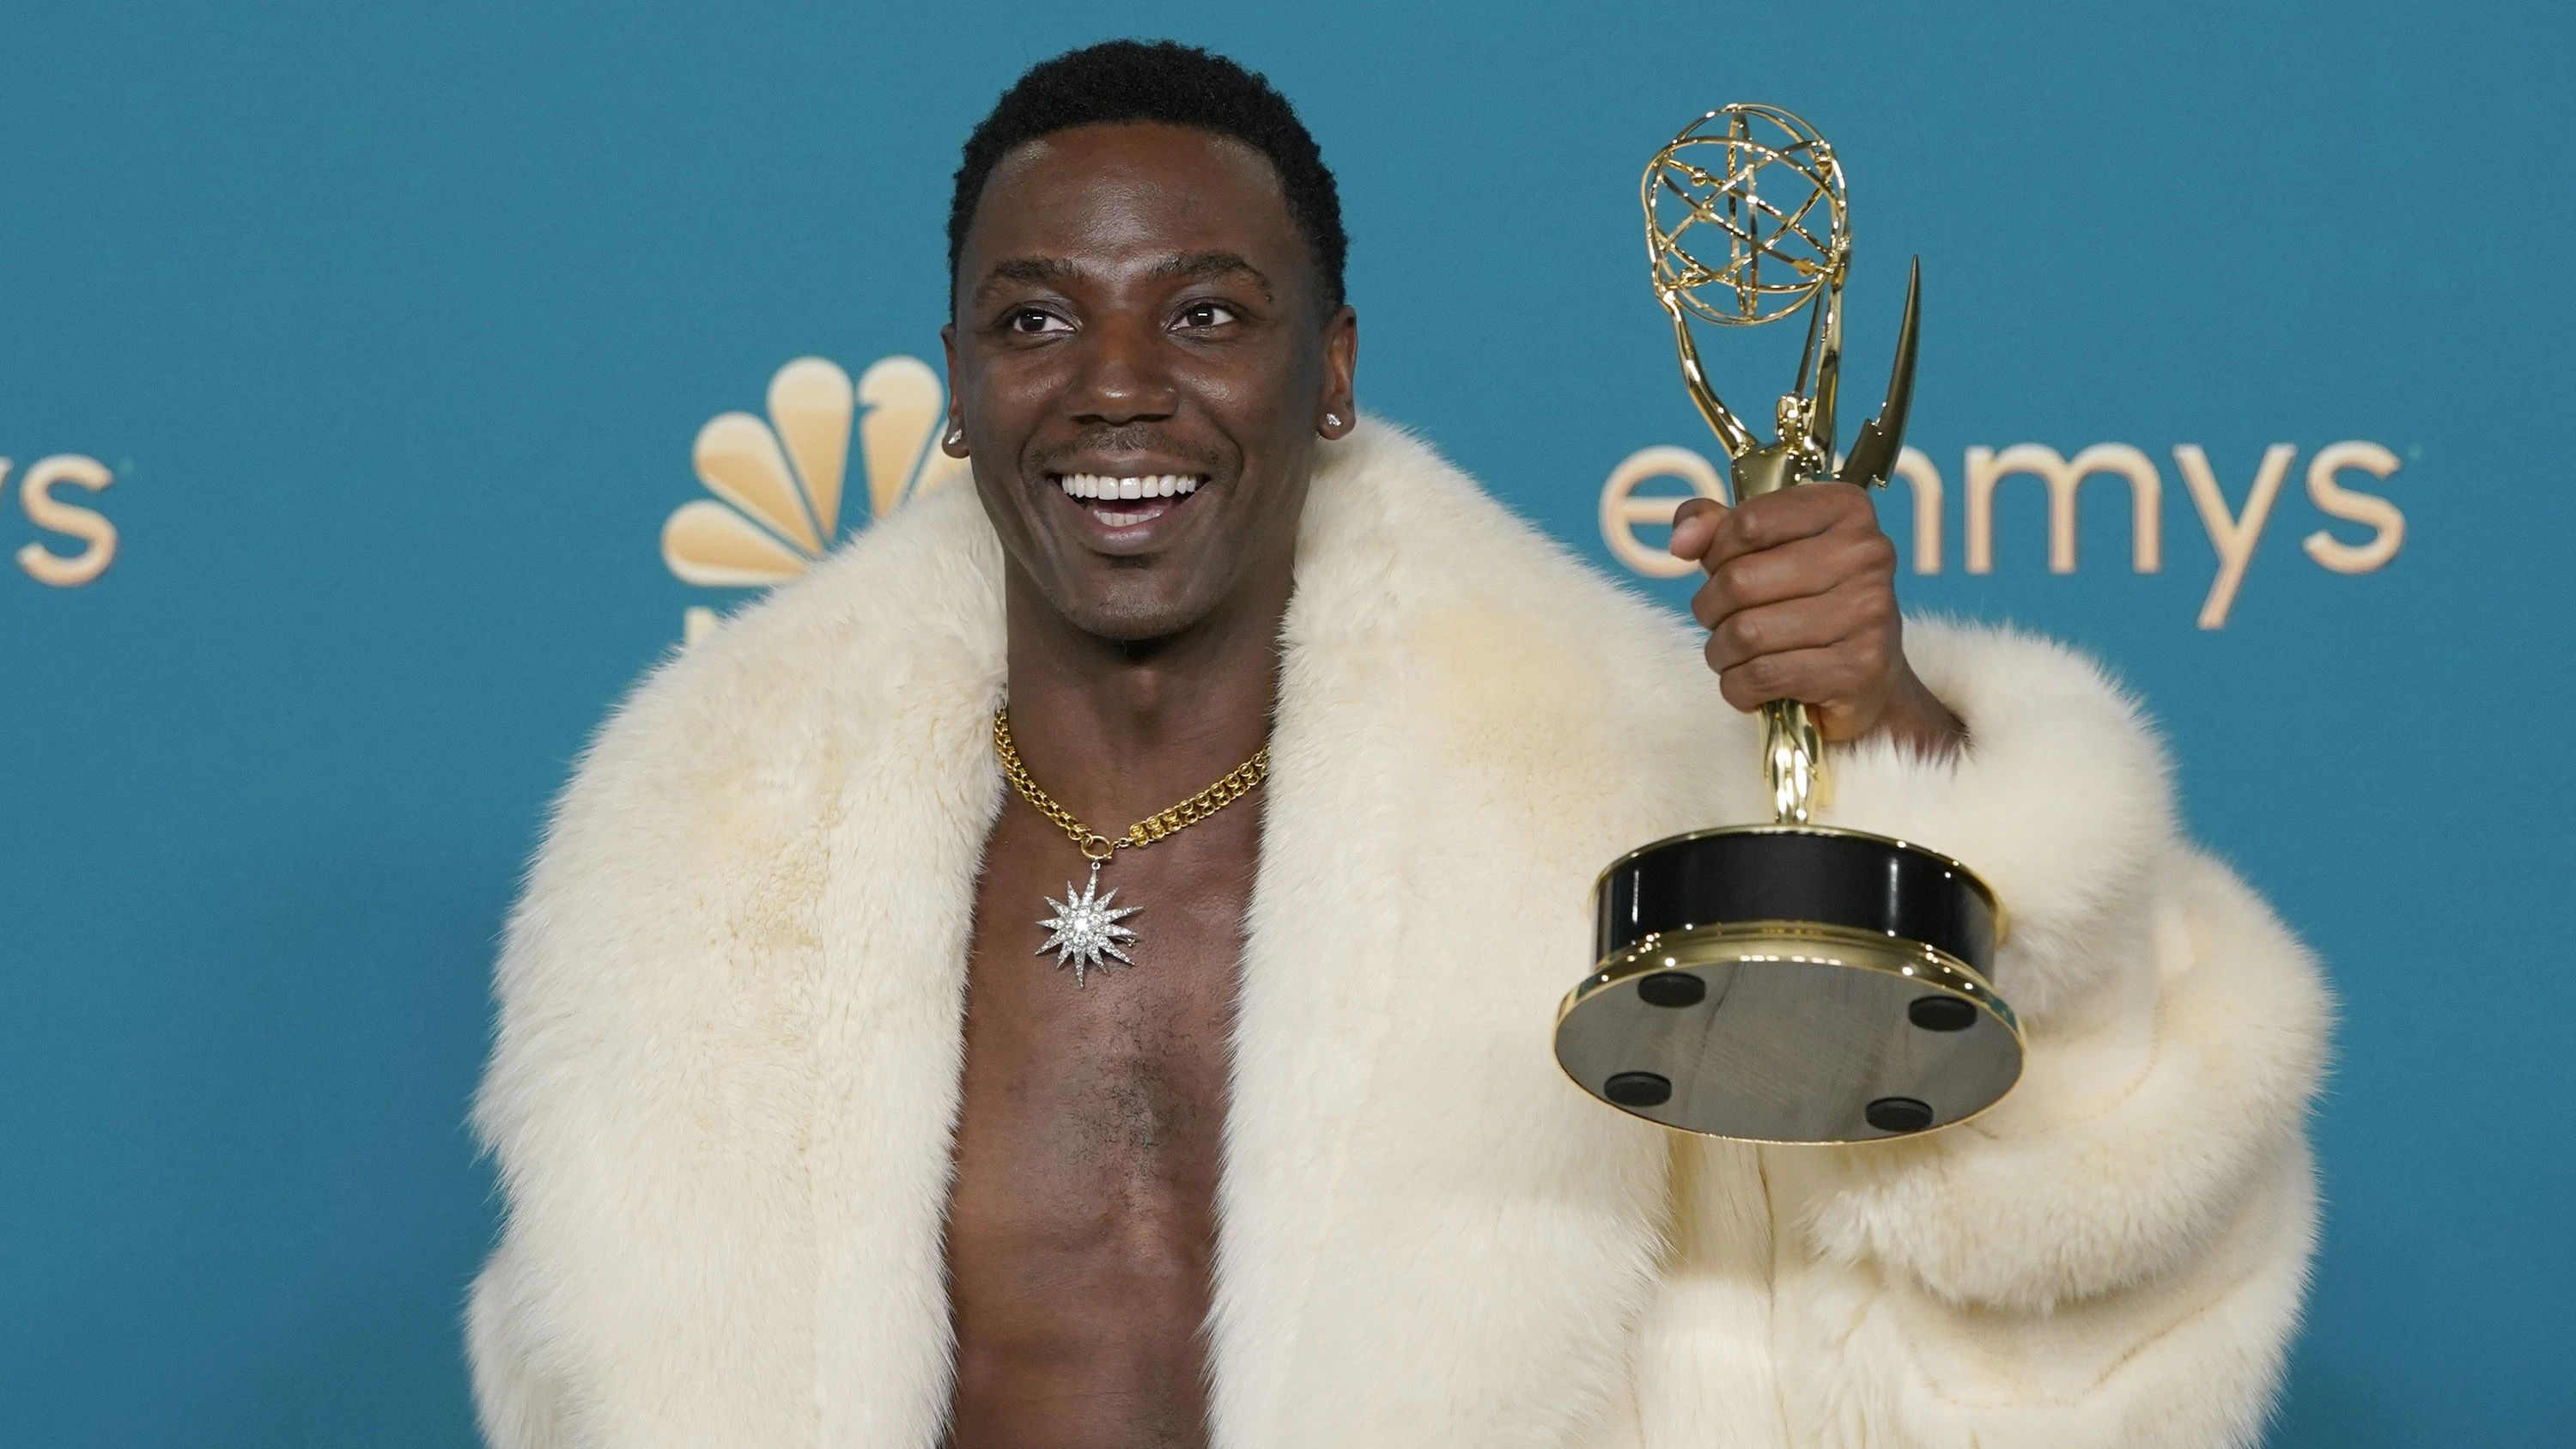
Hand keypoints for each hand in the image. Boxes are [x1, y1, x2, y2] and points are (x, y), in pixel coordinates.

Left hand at [1670, 484, 1964, 760]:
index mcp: (1846, 508)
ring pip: (1746, 633)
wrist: (1869, 678)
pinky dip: (1739, 686)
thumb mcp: (1767, 550)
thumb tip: (1682, 540)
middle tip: (1723, 621)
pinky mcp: (1858, 668)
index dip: (1715, 552)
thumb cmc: (1809, 603)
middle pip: (1739, 580)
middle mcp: (1867, 554)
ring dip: (1722, 652)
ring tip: (1737, 655)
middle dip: (1711, 608)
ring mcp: (1868, 612)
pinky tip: (1753, 684)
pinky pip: (1762, 676)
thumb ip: (1719, 528)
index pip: (1748, 522)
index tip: (1721, 569)